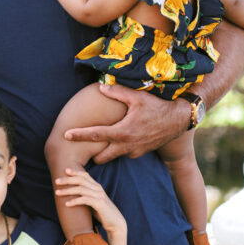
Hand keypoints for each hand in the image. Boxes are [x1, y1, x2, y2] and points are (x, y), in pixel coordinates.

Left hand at [55, 169, 126, 243]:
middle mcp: (98, 189)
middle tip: (56, 181)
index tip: (65, 170)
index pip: (85, 175)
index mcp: (96, 187)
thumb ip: (85, 196)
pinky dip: (75, 201)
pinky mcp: (100, 204)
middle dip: (67, 180)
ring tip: (57, 193)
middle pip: (81, 180)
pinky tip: (67, 204)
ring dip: (68, 190)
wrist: (115, 223)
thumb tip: (72, 194)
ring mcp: (99, 196)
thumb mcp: (93, 202)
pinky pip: (85, 200)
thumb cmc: (102, 213)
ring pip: (81, 189)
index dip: (75, 172)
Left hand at [64, 84, 188, 160]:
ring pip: (113, 156)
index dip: (79, 135)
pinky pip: (124, 154)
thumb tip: (100, 87)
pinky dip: (118, 149)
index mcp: (123, 131)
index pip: (96, 135)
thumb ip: (117, 92)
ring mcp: (134, 152)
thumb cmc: (157, 106)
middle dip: (91, 153)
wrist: (178, 120)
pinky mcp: (140, 154)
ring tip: (98, 144)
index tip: (65, 135)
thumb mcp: (137, 97)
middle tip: (82, 147)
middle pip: (101, 157)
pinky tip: (118, 140)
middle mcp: (127, 145)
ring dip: (105, 152)